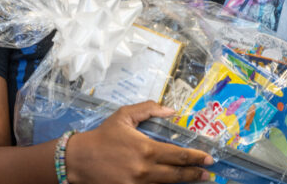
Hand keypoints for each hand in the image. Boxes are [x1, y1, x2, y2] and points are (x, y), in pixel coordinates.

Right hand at [67, 101, 212, 183]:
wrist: (78, 159)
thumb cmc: (102, 136)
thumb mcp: (124, 116)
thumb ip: (149, 109)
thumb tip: (171, 110)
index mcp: (146, 149)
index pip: (179, 155)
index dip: (197, 158)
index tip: (208, 158)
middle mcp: (145, 170)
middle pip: (177, 175)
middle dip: (195, 174)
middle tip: (208, 173)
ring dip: (183, 182)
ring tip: (196, 179)